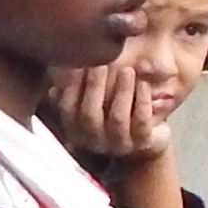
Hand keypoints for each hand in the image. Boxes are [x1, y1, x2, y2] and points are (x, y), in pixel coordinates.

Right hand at [43, 59, 169, 161]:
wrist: (146, 139)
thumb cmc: (112, 112)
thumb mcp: (92, 101)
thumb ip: (76, 89)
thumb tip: (62, 67)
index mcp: (76, 129)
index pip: (67, 109)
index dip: (71, 87)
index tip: (78, 63)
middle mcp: (94, 140)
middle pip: (90, 114)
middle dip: (94, 86)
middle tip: (102, 64)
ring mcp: (118, 144)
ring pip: (117, 118)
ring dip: (121, 92)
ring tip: (127, 70)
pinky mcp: (142, 143)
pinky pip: (142, 122)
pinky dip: (142, 102)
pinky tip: (143, 83)